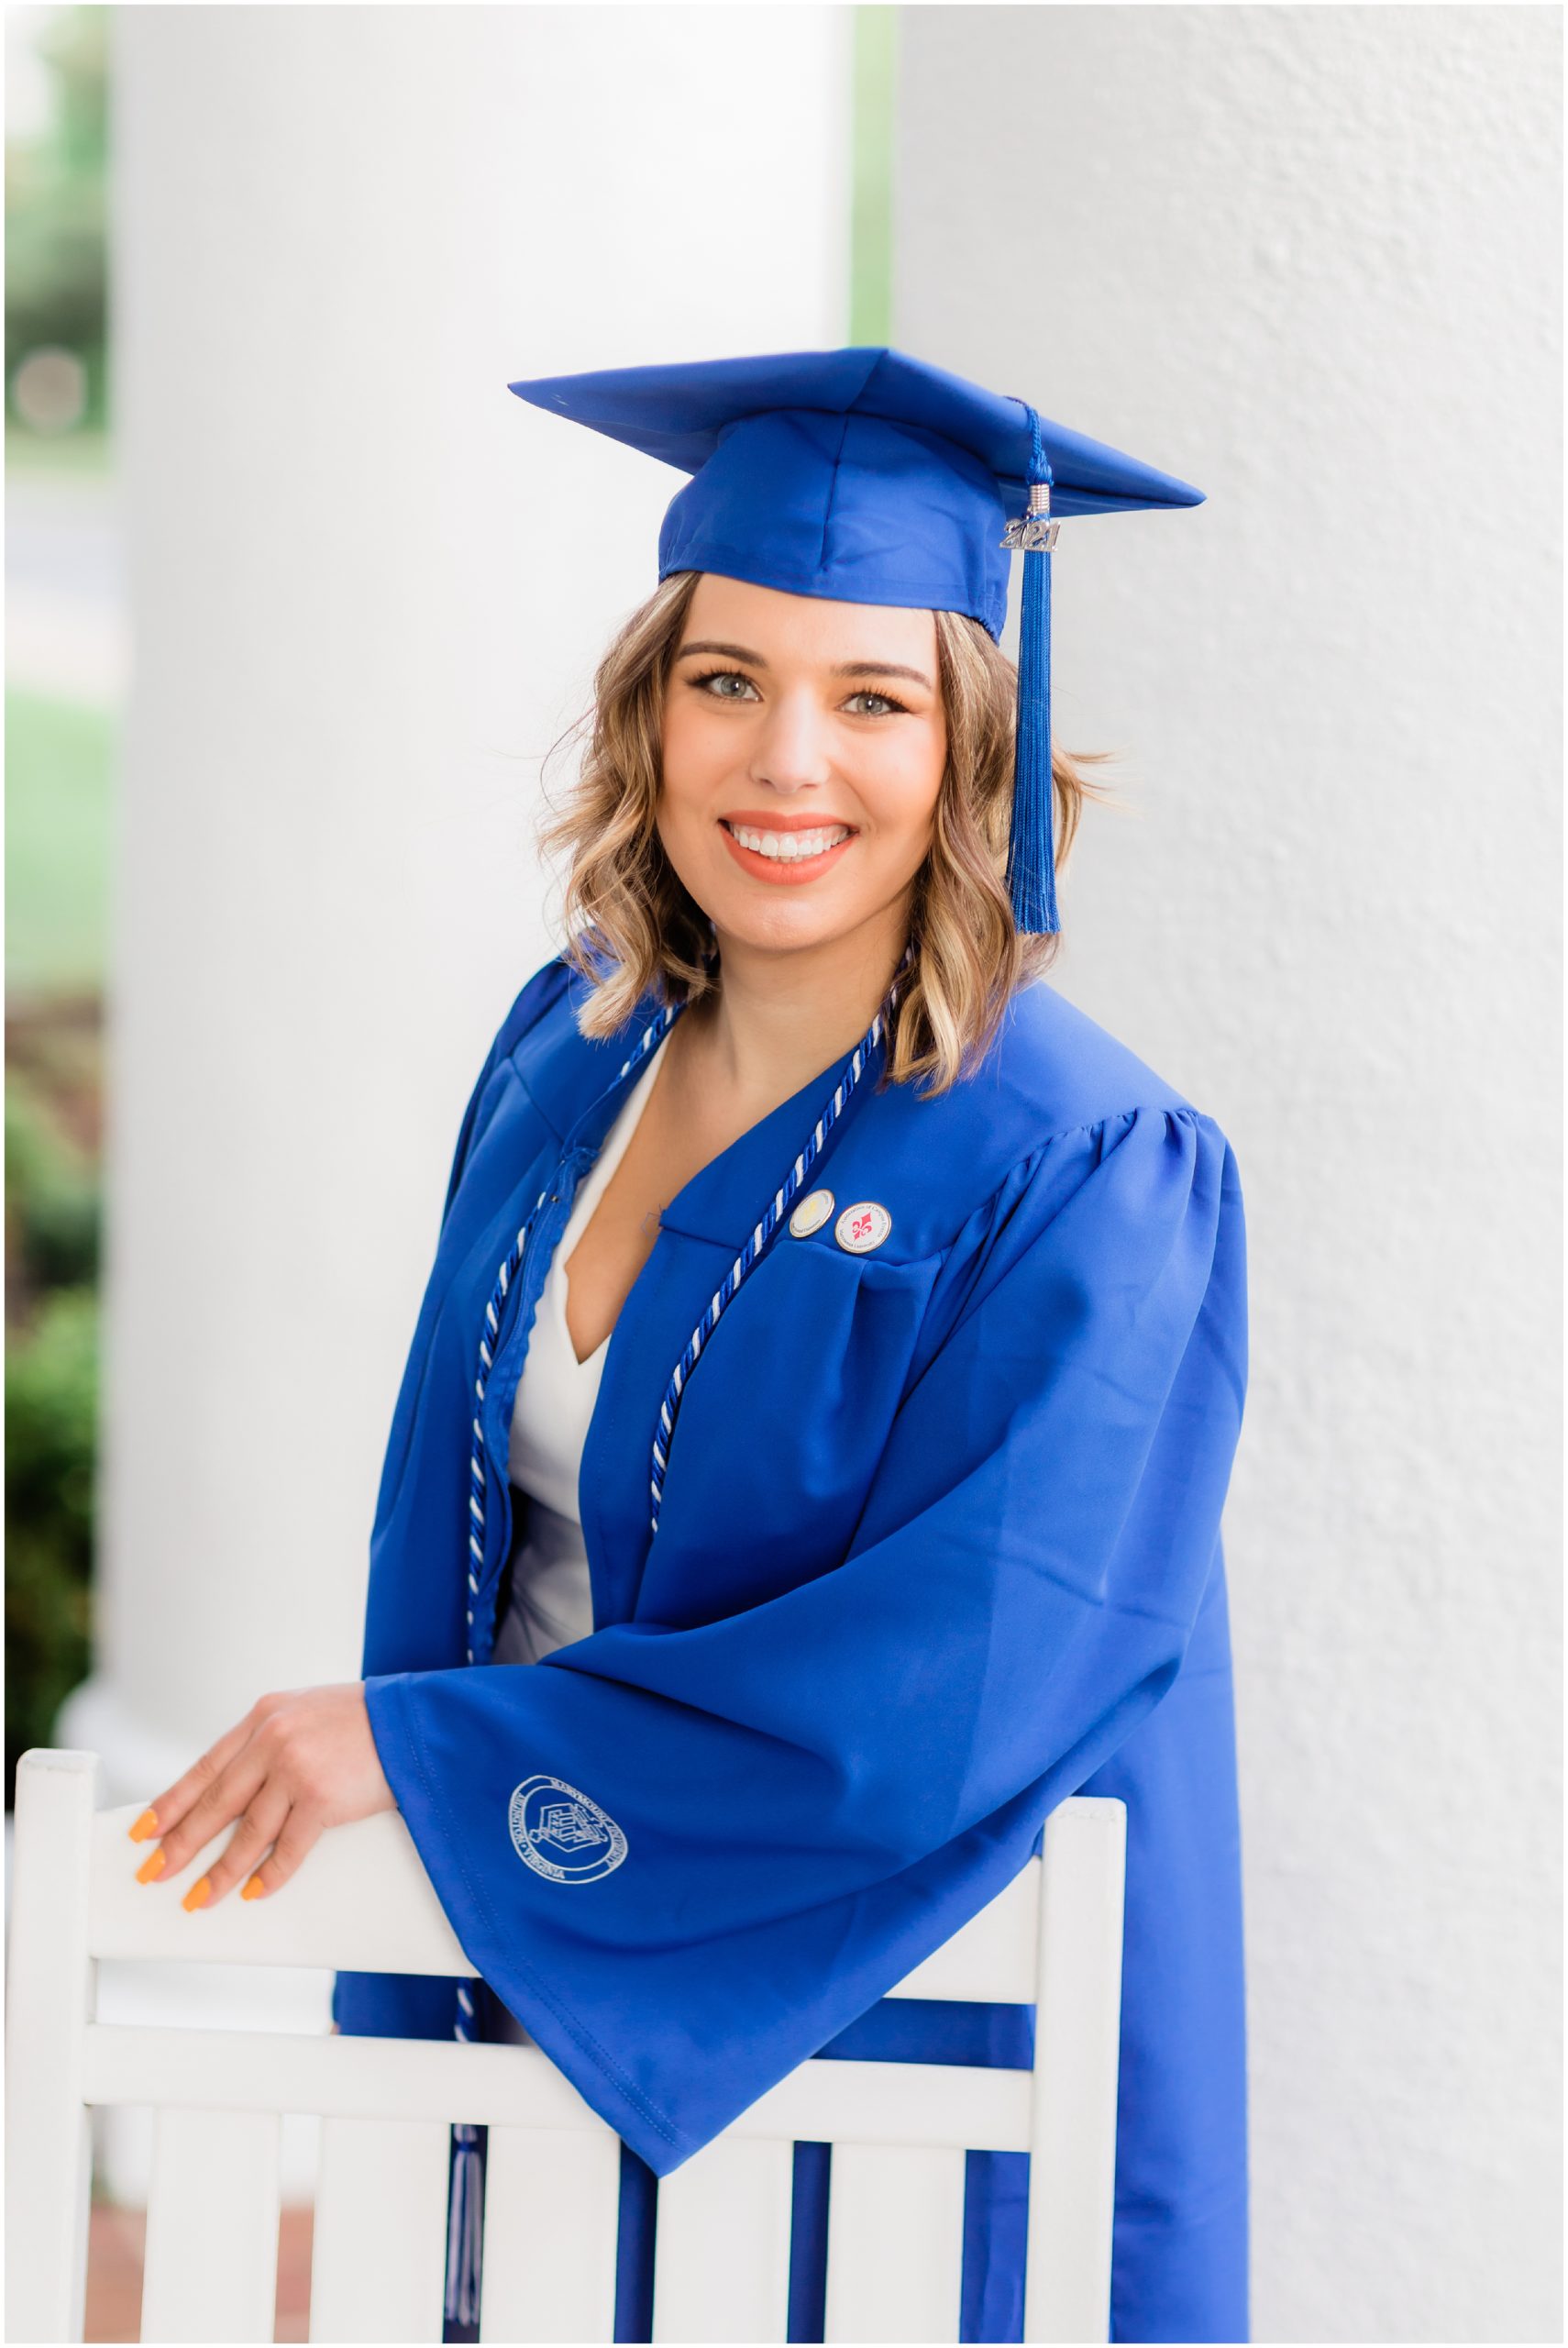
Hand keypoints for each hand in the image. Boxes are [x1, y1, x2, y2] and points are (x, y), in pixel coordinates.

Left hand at [127, 1683, 396, 1909]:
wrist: (414, 1721)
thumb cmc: (364, 1722)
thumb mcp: (305, 1715)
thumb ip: (269, 1744)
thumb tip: (233, 1793)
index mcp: (263, 1717)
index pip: (204, 1768)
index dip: (170, 1803)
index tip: (144, 1830)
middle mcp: (272, 1739)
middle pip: (215, 1803)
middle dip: (180, 1843)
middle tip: (155, 1872)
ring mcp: (296, 1768)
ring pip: (246, 1832)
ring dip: (219, 1871)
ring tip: (198, 1897)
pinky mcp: (322, 1797)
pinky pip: (287, 1848)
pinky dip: (269, 1875)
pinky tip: (254, 1891)